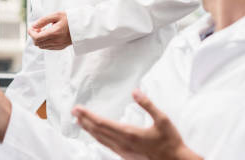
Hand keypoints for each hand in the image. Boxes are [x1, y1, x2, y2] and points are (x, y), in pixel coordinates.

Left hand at [28, 11, 71, 49]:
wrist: (82, 26)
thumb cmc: (69, 18)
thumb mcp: (56, 15)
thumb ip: (43, 20)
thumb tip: (33, 26)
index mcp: (54, 33)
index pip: (36, 38)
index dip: (31, 33)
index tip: (32, 27)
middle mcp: (56, 41)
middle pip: (37, 43)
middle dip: (34, 36)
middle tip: (38, 28)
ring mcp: (58, 45)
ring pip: (42, 46)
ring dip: (39, 39)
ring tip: (43, 31)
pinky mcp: (60, 47)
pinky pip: (48, 47)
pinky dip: (44, 42)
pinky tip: (48, 35)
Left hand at [72, 90, 202, 159]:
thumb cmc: (170, 141)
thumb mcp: (163, 119)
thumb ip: (148, 104)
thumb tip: (135, 91)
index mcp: (129, 134)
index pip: (102, 123)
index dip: (88, 115)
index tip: (78, 109)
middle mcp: (123, 144)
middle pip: (98, 131)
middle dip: (84, 120)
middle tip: (74, 111)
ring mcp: (123, 151)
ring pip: (101, 140)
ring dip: (89, 130)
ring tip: (79, 121)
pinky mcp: (126, 155)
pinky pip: (107, 145)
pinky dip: (97, 137)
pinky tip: (96, 134)